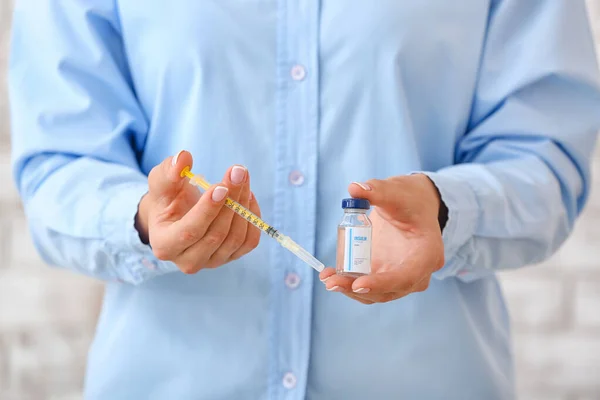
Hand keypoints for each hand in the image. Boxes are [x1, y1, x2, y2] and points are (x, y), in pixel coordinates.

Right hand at [135, 150, 260, 272]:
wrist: (177, 215)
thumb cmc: (167, 198)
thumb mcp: (161, 182)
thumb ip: (169, 171)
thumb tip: (183, 158)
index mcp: (164, 246)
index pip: (189, 232)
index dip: (207, 209)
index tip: (221, 186)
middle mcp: (188, 261)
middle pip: (216, 234)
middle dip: (231, 201)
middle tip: (238, 172)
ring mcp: (212, 262)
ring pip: (235, 237)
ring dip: (243, 205)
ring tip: (242, 178)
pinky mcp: (230, 257)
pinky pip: (249, 241)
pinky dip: (252, 217)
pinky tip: (247, 196)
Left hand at [319, 174, 444, 303]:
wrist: (415, 204)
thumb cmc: (410, 199)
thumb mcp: (396, 191)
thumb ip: (377, 190)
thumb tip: (355, 188)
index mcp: (427, 252)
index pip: (408, 276)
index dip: (383, 284)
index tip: (358, 284)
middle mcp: (418, 271)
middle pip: (390, 290)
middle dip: (358, 288)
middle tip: (332, 282)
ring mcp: (402, 276)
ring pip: (378, 293)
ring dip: (350, 289)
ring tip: (327, 279)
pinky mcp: (387, 276)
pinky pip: (369, 287)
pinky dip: (350, 284)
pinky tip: (330, 276)